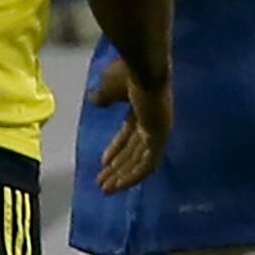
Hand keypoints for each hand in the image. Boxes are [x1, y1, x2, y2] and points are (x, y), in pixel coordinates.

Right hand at [92, 65, 170, 194]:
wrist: (142, 65)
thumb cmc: (126, 71)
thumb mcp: (109, 86)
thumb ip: (104, 96)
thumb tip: (95, 100)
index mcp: (142, 108)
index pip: (130, 135)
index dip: (116, 149)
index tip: (103, 162)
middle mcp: (153, 121)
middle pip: (135, 151)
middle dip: (118, 168)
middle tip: (102, 184)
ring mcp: (158, 129)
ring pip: (141, 160)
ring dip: (124, 175)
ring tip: (106, 189)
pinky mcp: (160, 135)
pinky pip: (149, 162)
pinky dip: (135, 174)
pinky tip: (121, 185)